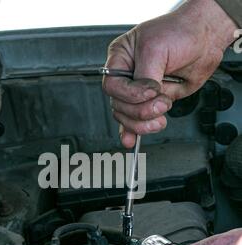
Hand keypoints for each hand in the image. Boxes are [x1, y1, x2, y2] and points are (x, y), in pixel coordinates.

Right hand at [103, 0, 236, 147]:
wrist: (204, 40)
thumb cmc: (179, 33)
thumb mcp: (155, 49)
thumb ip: (145, 76)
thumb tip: (144, 96)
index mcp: (121, 59)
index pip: (113, 85)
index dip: (130, 94)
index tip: (151, 91)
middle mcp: (127, 77)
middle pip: (119, 106)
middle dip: (141, 110)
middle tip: (162, 103)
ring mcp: (139, 92)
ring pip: (127, 117)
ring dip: (143, 123)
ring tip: (161, 116)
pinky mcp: (151, 103)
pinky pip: (135, 122)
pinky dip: (133, 132)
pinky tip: (130, 140)